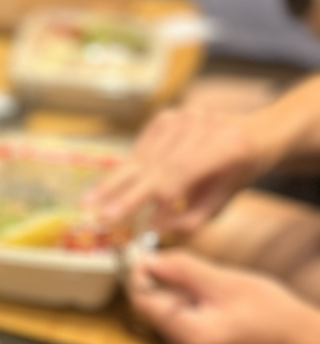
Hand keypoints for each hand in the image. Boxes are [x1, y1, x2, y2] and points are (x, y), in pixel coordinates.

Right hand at [85, 107, 265, 236]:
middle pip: (154, 162)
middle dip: (120, 190)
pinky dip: (129, 167)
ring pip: (143, 155)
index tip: (119, 218)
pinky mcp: (168, 116)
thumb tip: (154, 227)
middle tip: (92, 209)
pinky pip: (141, 147)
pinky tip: (116, 184)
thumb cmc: (233, 176)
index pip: (178, 174)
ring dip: (116, 181)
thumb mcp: (221, 204)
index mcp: (226, 148)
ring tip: (90, 200)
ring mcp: (183, 116)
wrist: (253, 135)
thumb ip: (190, 220)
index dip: (145, 197)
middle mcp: (202, 126)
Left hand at [128, 250, 318, 343]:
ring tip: (218, 296)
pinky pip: (182, 329)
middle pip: (154, 311)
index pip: (142, 302)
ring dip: (183, 299)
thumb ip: (181, 270)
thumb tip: (146, 261)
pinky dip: (193, 313)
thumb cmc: (272, 312)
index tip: (148, 255)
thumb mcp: (225, 281)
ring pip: (168, 318)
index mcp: (190, 338)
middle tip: (201, 275)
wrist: (300, 342)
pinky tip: (219, 310)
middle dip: (170, 287)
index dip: (141, 275)